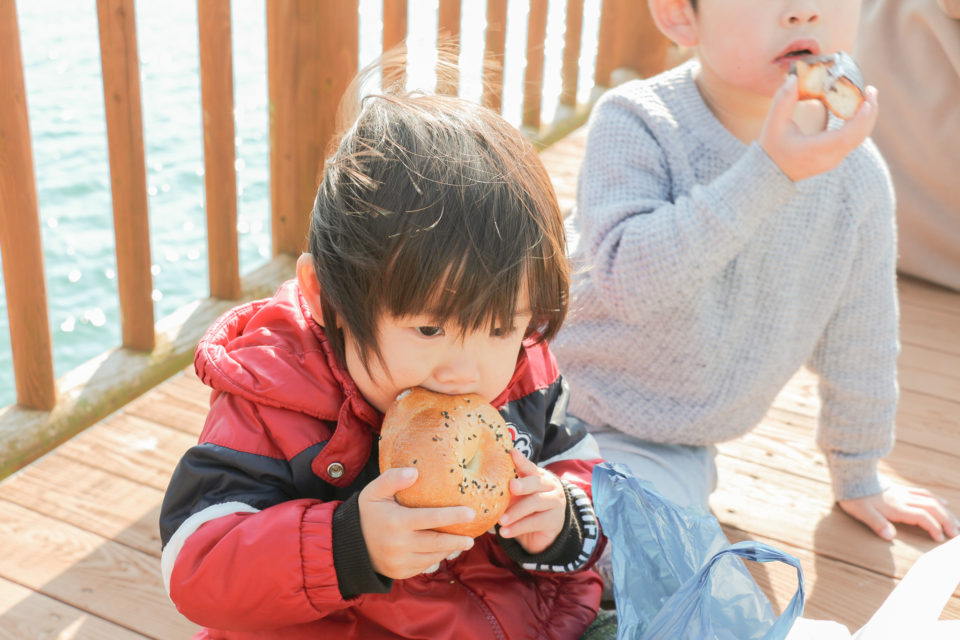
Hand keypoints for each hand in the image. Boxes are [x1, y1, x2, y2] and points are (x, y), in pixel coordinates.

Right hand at [358, 467, 475, 578]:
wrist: (349, 544)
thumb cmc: (367, 513)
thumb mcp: (374, 491)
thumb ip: (392, 478)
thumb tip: (415, 471)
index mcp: (396, 522)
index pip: (430, 518)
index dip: (452, 516)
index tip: (471, 513)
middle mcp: (399, 544)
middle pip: (437, 542)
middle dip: (457, 540)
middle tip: (472, 537)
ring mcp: (399, 561)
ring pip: (433, 556)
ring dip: (448, 549)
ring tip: (462, 542)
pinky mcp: (400, 572)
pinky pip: (424, 565)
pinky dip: (435, 557)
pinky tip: (442, 549)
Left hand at [498, 448, 566, 553]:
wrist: (542, 533)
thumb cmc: (525, 509)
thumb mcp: (516, 496)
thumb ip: (507, 488)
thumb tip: (482, 480)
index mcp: (538, 476)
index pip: (530, 467)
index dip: (521, 461)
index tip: (512, 453)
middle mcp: (549, 486)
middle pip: (536, 482)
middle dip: (523, 484)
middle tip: (511, 487)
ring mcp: (555, 502)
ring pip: (536, 502)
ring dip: (516, 511)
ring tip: (500, 520)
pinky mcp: (554, 520)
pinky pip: (536, 522)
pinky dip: (518, 527)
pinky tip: (505, 532)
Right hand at [759, 74, 878, 181]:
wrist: (772, 173)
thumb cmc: (772, 149)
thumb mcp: (774, 124)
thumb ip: (783, 100)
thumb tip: (793, 78)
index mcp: (816, 150)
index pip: (846, 136)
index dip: (860, 118)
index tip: (867, 100)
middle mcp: (829, 158)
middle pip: (859, 136)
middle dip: (870, 112)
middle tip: (871, 91)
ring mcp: (834, 160)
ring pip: (859, 138)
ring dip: (867, 118)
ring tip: (868, 97)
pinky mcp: (835, 158)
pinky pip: (854, 140)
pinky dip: (860, 125)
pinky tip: (859, 110)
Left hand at [838, 483, 959, 541]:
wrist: (851, 476)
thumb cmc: (855, 496)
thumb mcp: (862, 512)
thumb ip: (877, 524)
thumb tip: (890, 537)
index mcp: (897, 507)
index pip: (922, 517)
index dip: (933, 527)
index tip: (940, 538)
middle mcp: (904, 499)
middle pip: (932, 508)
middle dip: (947, 521)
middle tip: (956, 534)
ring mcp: (904, 493)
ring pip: (931, 500)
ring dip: (945, 511)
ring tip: (956, 523)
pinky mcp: (901, 489)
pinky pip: (923, 492)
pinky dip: (936, 498)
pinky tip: (944, 502)